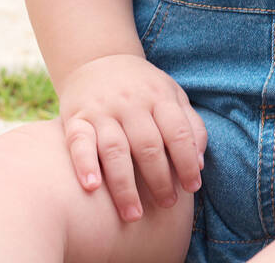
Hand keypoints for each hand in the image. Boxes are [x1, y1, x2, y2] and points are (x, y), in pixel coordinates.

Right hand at [57, 53, 206, 221]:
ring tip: (134, 214)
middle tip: (167, 205)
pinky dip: (84, 164)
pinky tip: (92, 188)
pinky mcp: (76, 118)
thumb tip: (198, 165)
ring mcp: (102, 110)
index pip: (178, 131)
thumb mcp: (172, 95)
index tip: (192, 188)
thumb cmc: (144, 88)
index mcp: (159, 96)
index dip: (186, 162)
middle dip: (159, 179)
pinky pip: (78, 142)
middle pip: (148, 145)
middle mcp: (131, 102)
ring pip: (115, 149)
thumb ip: (191, 126)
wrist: (99, 59)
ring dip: (124, 185)